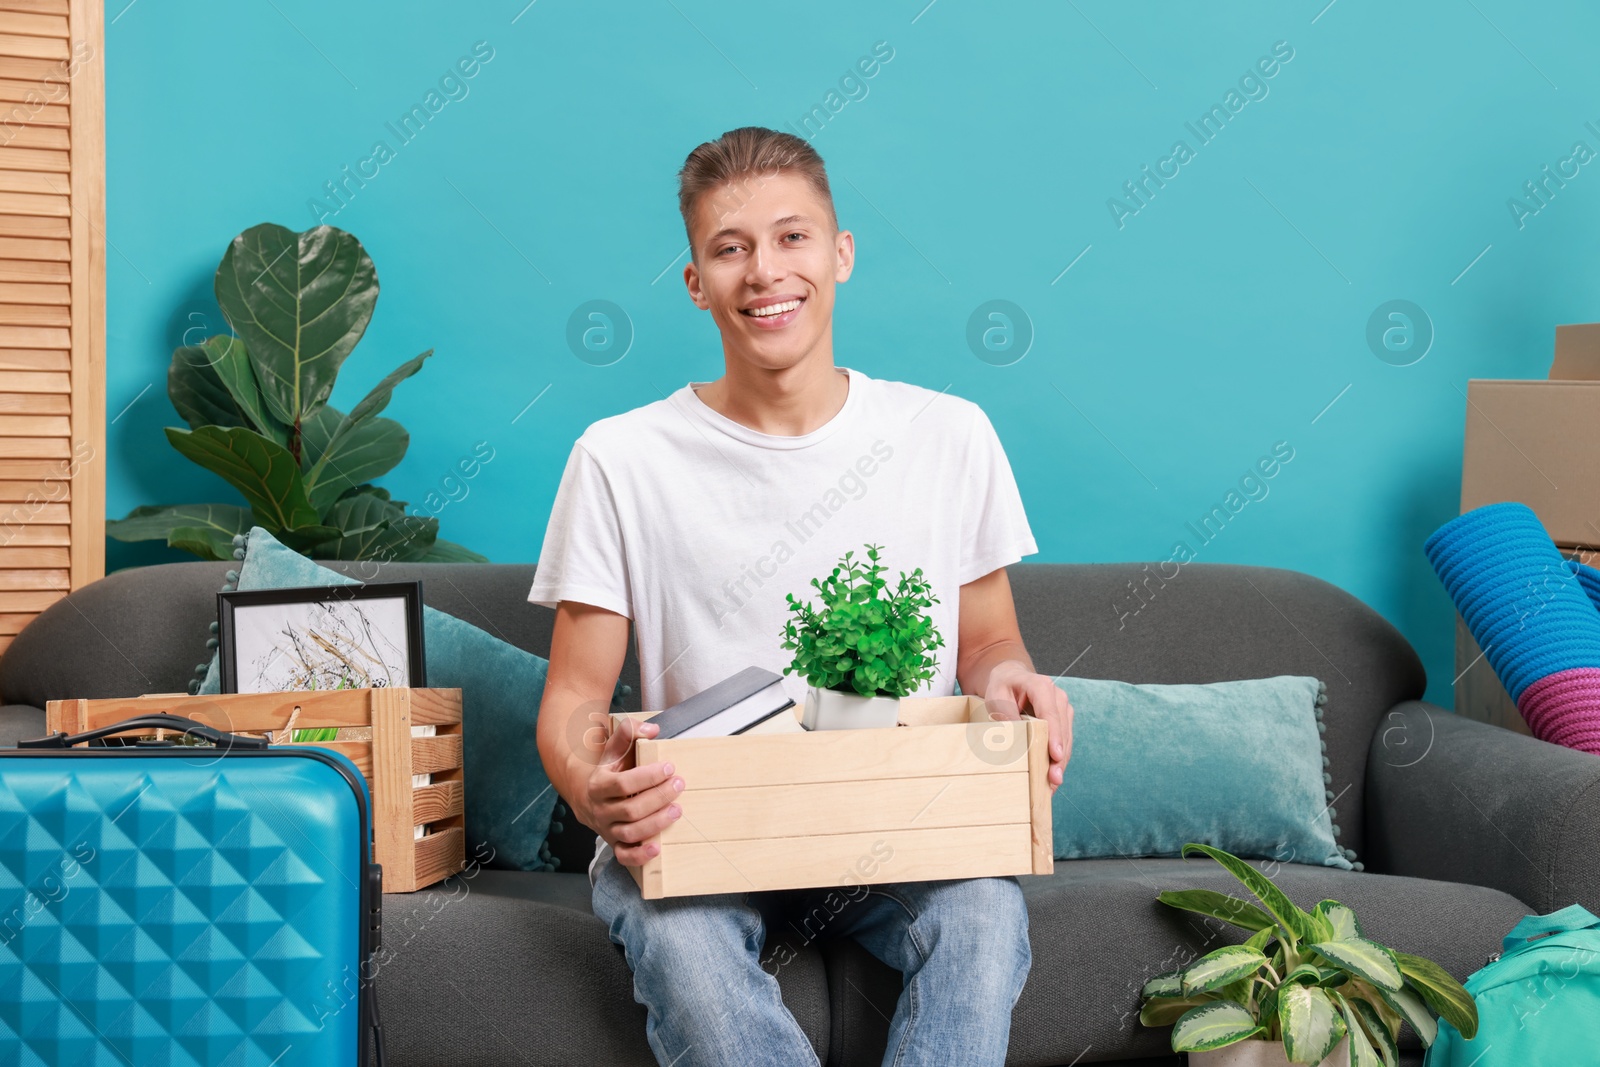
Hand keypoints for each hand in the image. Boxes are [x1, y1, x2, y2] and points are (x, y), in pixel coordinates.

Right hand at [582, 716, 684, 865]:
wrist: (587, 796)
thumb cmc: (608, 771)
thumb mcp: (613, 749)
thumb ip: (629, 733)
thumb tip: (651, 730)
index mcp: (599, 785)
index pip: (624, 784)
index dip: (648, 776)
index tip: (669, 767)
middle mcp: (601, 810)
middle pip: (631, 809)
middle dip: (659, 797)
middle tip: (680, 785)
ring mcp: (607, 829)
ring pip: (630, 833)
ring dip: (656, 823)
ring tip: (677, 810)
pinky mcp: (614, 844)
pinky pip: (624, 856)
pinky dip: (640, 856)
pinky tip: (657, 848)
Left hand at [981, 660, 1072, 792]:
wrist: (1010, 679)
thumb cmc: (1001, 687)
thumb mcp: (996, 696)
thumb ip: (1006, 714)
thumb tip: (1016, 738)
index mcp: (1040, 686)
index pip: (1050, 713)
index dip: (1054, 735)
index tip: (1055, 755)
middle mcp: (1057, 696)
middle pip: (1061, 730)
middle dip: (1059, 757)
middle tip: (1053, 780)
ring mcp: (1063, 709)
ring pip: (1066, 739)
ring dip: (1060, 762)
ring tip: (1053, 785)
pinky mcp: (1063, 720)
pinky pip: (1063, 742)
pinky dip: (1058, 759)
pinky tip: (1052, 778)